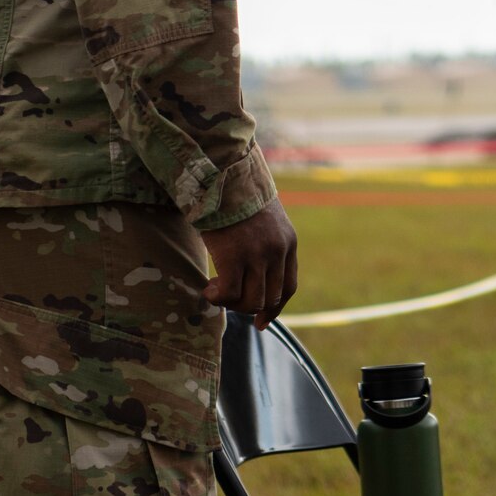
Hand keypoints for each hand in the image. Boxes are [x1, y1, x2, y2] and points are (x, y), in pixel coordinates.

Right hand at [202, 197, 298, 330]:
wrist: (224, 174)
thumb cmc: (236, 196)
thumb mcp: (264, 220)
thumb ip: (267, 244)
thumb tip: (256, 273)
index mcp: (288, 243)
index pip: (288, 287)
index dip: (274, 308)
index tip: (261, 321)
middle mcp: (277, 251)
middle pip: (270, 298)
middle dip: (248, 306)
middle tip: (226, 298)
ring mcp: (257, 254)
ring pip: (250, 301)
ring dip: (231, 303)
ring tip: (215, 290)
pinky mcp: (234, 256)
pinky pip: (229, 293)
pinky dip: (217, 298)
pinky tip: (207, 289)